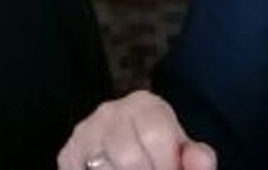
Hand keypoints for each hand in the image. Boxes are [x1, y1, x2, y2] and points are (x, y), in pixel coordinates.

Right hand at [57, 90, 216, 169]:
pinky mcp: (67, 155)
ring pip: (104, 168)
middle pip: (130, 157)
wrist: (121, 144)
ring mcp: (85, 132)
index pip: (157, 136)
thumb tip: (200, 163)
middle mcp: (110, 112)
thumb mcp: (180, 150)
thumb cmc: (155, 149)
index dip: (167, 165)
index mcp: (145, 104)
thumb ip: (198, 158)